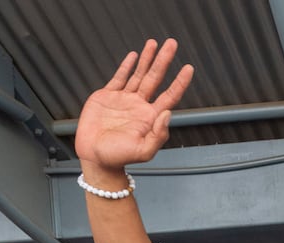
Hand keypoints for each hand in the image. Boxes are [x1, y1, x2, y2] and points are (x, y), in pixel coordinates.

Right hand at [75, 39, 193, 176]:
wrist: (95, 157)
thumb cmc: (119, 157)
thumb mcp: (143, 151)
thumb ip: (158, 134)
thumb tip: (168, 113)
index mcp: (150, 117)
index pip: (170, 95)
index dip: (180, 82)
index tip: (188, 68)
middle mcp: (139, 106)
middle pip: (155, 78)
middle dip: (164, 61)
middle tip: (171, 44)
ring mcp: (124, 99)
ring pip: (139, 74)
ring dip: (147, 59)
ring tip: (154, 43)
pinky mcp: (108, 96)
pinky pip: (119, 78)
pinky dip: (126, 66)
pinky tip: (134, 55)